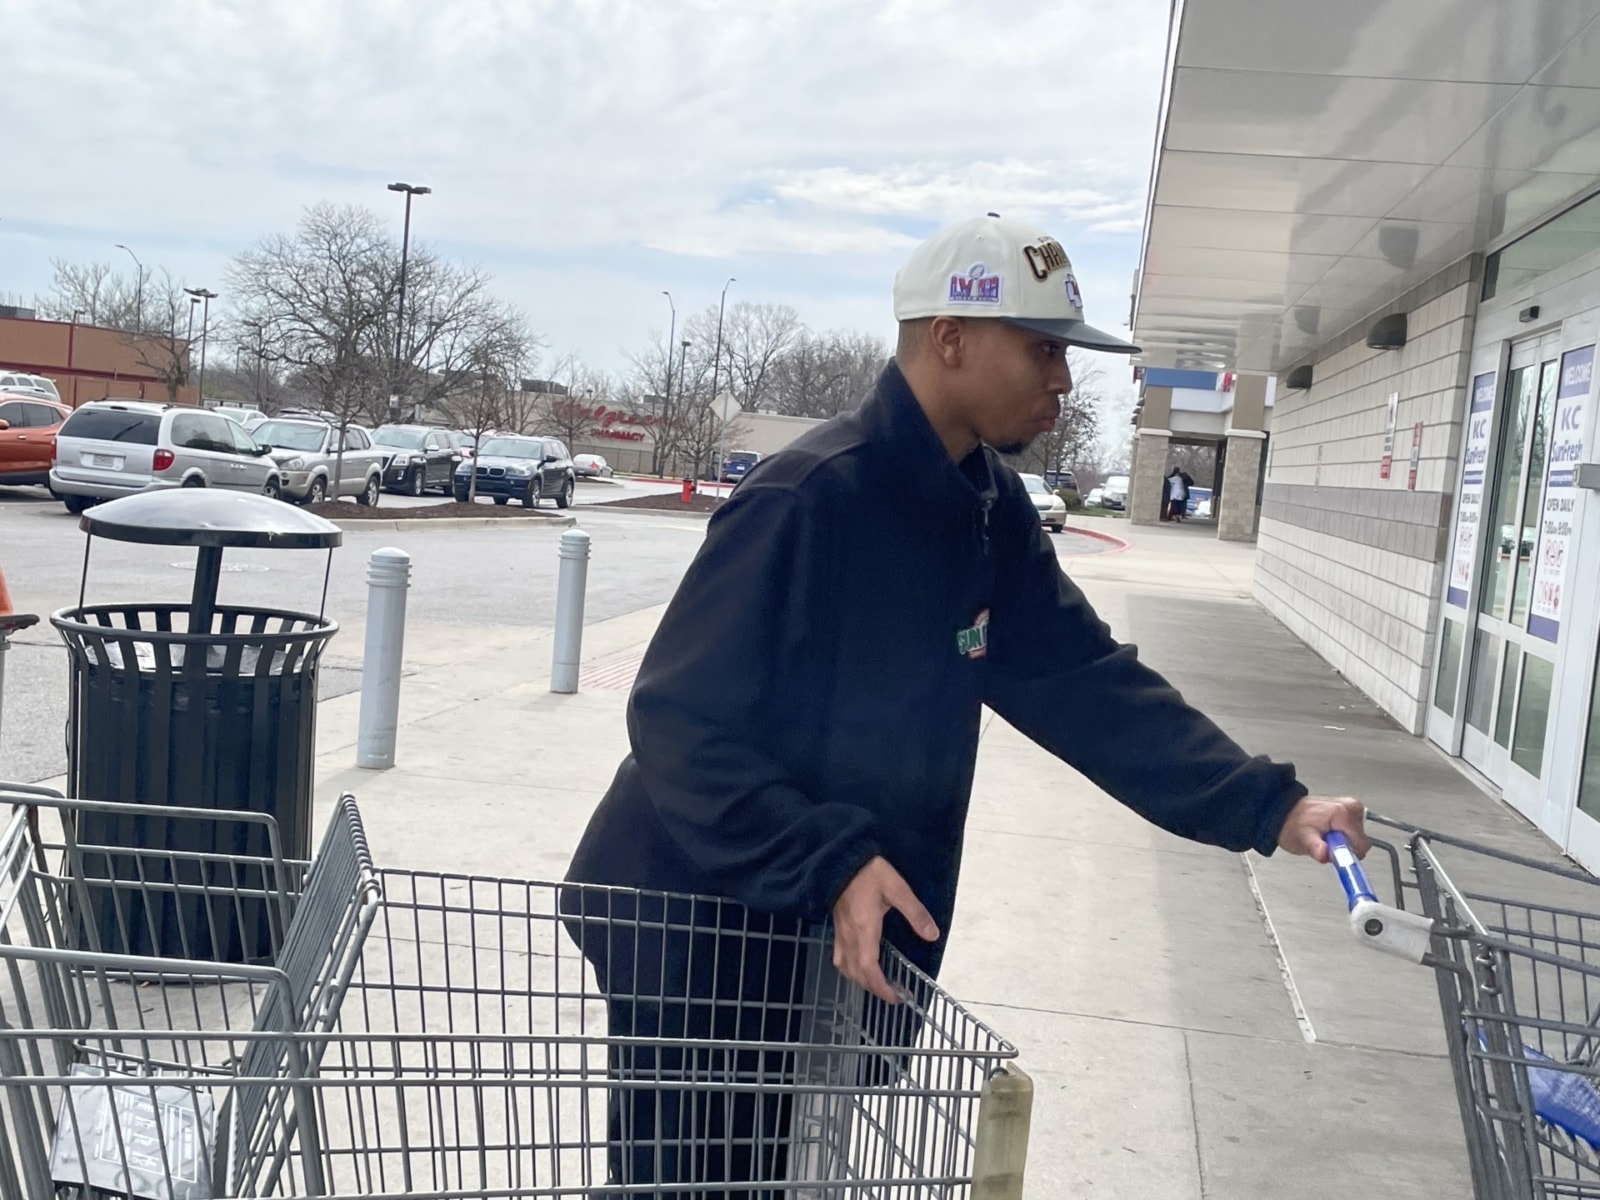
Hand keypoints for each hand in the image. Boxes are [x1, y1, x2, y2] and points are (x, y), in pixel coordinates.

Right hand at [831, 855, 939, 1003]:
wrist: (841, 857)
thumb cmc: (868, 871)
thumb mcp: (897, 888)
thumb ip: (915, 912)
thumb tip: (932, 935)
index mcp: (864, 928)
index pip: (869, 968)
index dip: (881, 987)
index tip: (896, 997)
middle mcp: (849, 934)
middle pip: (856, 973)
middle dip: (874, 988)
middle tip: (894, 994)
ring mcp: (840, 931)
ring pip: (844, 967)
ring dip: (860, 980)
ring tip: (878, 982)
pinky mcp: (836, 926)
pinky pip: (839, 955)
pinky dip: (850, 967)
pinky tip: (861, 963)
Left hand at [1277, 795, 1369, 863]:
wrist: (1285, 812)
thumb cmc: (1292, 824)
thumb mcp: (1302, 839)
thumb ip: (1316, 848)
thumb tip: (1324, 854)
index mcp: (1343, 813)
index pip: (1361, 845)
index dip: (1346, 853)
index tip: (1332, 851)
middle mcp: (1351, 807)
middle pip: (1361, 842)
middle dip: (1344, 848)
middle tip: (1325, 842)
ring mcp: (1352, 808)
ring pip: (1358, 838)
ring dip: (1343, 842)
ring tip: (1325, 836)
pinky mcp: (1351, 810)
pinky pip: (1354, 832)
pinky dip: (1343, 836)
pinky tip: (1330, 832)